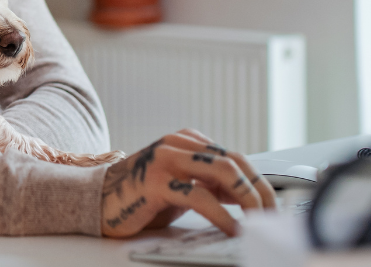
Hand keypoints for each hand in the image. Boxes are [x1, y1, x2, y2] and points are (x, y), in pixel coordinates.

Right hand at [99, 129, 275, 237]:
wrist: (96, 201)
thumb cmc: (140, 197)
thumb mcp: (182, 185)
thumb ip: (211, 184)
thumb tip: (250, 198)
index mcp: (185, 141)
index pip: (235, 157)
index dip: (260, 183)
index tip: (274, 206)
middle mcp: (177, 145)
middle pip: (234, 162)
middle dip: (259, 191)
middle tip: (272, 216)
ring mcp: (165, 160)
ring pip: (223, 172)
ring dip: (248, 200)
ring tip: (257, 222)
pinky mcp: (156, 182)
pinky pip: (200, 196)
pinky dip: (223, 215)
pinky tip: (232, 229)